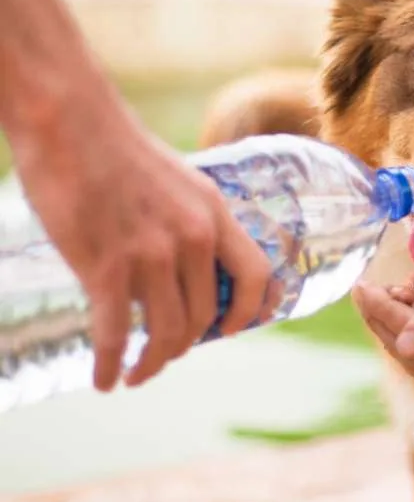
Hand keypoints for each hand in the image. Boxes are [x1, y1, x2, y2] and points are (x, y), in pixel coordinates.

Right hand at [8, 78, 276, 391]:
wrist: (70, 121)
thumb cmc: (118, 149)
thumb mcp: (179, 181)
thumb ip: (190, 221)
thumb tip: (187, 265)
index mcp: (214, 213)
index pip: (256, 275)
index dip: (250, 311)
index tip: (231, 331)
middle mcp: (192, 237)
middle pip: (205, 315)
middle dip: (186, 345)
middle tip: (165, 354)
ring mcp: (151, 254)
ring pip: (166, 332)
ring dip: (153, 363)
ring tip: (137, 373)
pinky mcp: (105, 266)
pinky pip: (116, 334)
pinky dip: (111, 365)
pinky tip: (104, 379)